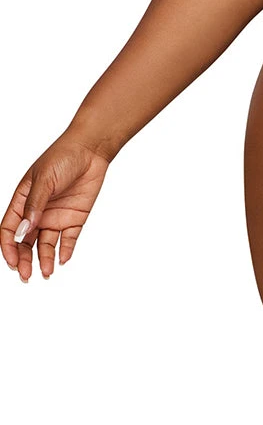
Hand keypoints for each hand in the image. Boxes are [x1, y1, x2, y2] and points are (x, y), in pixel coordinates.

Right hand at [1, 133, 110, 281]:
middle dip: (24, 260)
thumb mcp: (44, 179)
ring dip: (44, 259)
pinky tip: (63, 259)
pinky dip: (65, 251)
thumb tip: (22, 231)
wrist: (92, 148)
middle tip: (26, 275)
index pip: (9, 229)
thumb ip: (33, 206)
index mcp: (23, 201)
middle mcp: (38, 212)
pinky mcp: (75, 218)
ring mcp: (56, 216)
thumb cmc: (63, 156)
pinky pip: (68, 239)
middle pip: (25, 242)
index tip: (13, 262)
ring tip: (46, 272)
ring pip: (45, 244)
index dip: (9, 247)